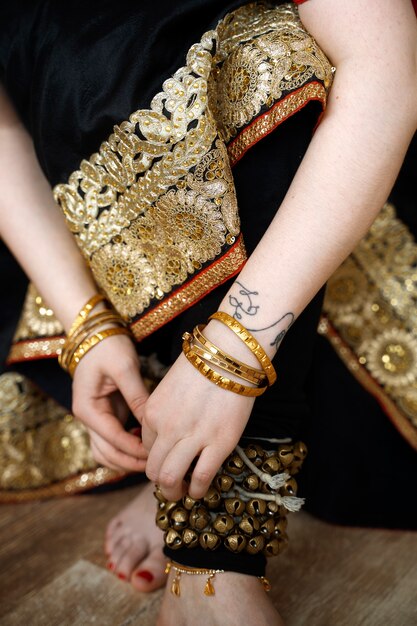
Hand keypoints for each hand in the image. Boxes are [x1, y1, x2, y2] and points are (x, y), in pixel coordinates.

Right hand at [72, 333, 149, 471]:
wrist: (97, 333)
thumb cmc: (108, 347)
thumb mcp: (124, 368)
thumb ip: (137, 396)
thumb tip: (152, 423)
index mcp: (87, 409)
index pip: (112, 439)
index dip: (135, 449)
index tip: (157, 452)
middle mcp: (87, 418)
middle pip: (107, 454)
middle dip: (131, 461)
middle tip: (158, 462)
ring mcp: (95, 419)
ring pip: (107, 452)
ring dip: (127, 460)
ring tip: (153, 457)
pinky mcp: (106, 415)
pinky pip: (114, 441)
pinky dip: (127, 448)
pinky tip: (146, 442)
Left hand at [141, 351, 255, 500]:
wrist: (230, 355)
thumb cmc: (203, 365)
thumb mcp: (170, 387)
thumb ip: (164, 412)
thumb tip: (168, 435)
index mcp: (152, 412)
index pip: (145, 447)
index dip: (157, 456)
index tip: (168, 459)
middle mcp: (167, 428)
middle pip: (153, 469)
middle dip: (161, 482)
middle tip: (173, 484)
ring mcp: (192, 437)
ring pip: (170, 479)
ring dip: (175, 492)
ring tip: (184, 492)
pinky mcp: (218, 444)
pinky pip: (200, 478)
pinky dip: (197, 490)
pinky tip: (200, 489)